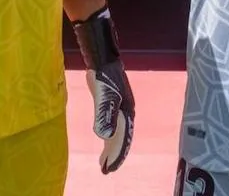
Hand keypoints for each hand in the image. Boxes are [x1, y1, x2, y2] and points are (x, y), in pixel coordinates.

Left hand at [73, 6, 133, 173]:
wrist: (102, 59)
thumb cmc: (103, 76)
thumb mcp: (103, 96)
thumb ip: (104, 115)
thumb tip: (104, 137)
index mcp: (126, 113)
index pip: (123, 139)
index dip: (116, 155)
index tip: (109, 169)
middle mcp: (126, 113)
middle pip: (121, 138)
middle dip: (114, 155)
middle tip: (106, 169)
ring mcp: (120, 109)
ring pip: (117, 133)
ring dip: (111, 147)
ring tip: (104, 161)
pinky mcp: (112, 105)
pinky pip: (112, 125)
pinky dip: (108, 136)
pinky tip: (103, 139)